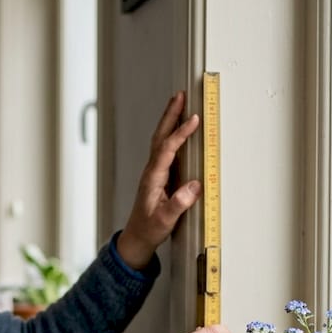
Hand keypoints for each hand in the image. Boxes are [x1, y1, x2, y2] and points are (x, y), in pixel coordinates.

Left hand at [116, 91, 201, 268]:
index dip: (180, 133)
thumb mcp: (164, 220)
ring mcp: (155, 172)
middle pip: (160, 136)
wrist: (137, 237)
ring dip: (170, 120)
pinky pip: (165, 147)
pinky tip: (178, 128)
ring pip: (161, 139)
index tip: (193, 120)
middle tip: (180, 95)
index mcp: (153, 178)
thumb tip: (194, 186)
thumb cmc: (149, 229)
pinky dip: (172, 133)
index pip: (167, 149)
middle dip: (170, 115)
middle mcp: (152, 171)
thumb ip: (178, 204)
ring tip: (180, 103)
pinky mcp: (159, 175)